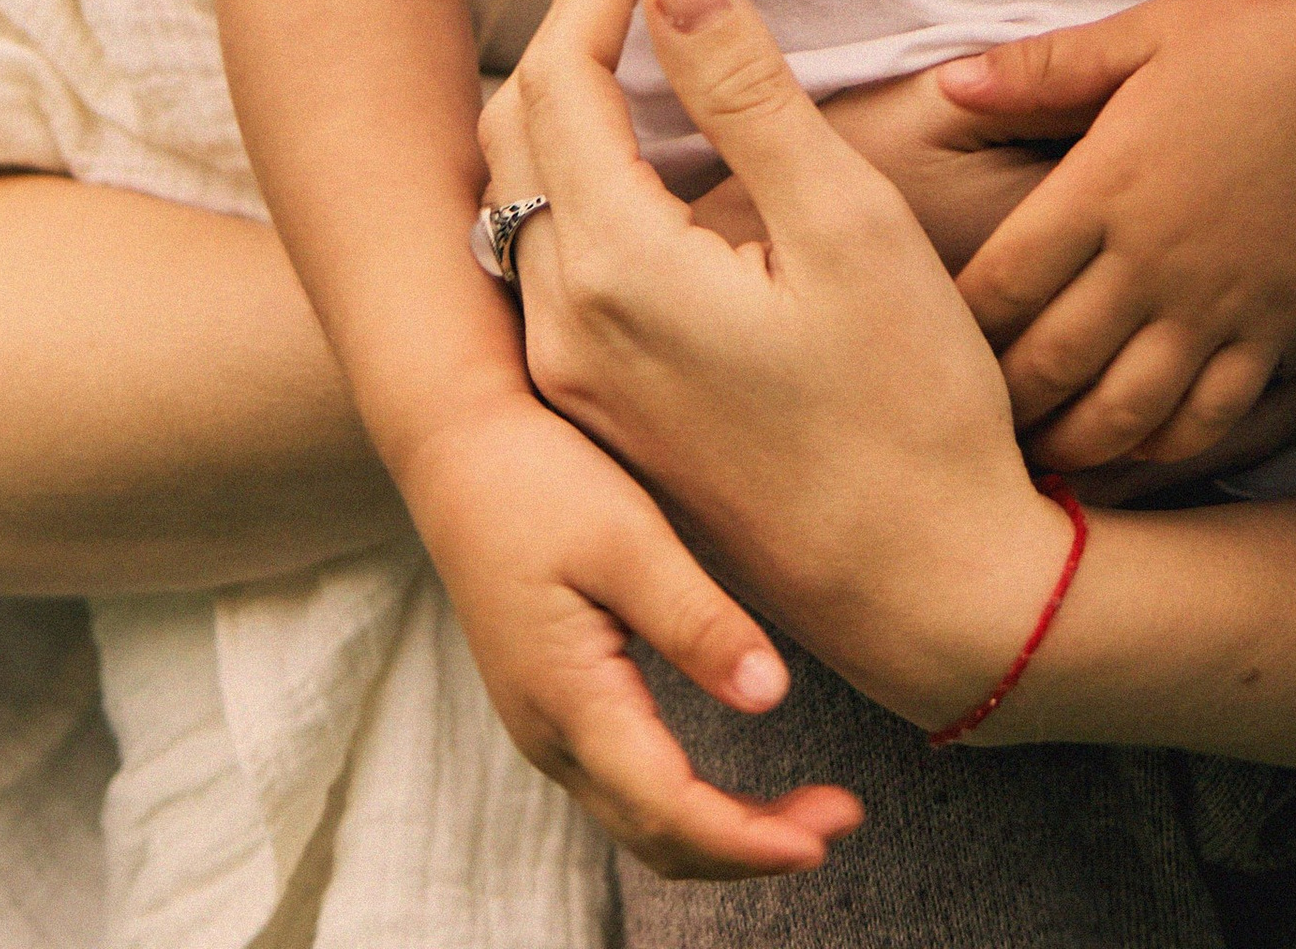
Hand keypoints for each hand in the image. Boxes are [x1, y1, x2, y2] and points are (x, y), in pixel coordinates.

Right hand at [400, 387, 859, 879]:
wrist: (455, 449)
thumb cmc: (538, 480)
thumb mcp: (626, 538)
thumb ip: (695, 621)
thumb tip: (770, 696)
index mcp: (568, 699)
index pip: (670, 810)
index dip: (752, 839)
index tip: (827, 834)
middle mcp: (550, 734)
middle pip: (657, 837)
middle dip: (751, 847)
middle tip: (840, 821)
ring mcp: (545, 725)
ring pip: (640, 823)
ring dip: (722, 834)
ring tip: (805, 817)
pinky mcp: (552, 703)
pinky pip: (626, 787)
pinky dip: (688, 805)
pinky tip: (734, 785)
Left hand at [487, 0, 1072, 738]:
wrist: (925, 592)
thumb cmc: (910, 406)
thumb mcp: (847, 225)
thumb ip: (750, 91)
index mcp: (617, 273)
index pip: (559, 80)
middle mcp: (565, 330)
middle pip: (518, 134)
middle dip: (565, 26)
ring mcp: (575, 382)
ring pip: (523, 201)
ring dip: (558, 102)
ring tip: (618, 27)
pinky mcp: (601, 415)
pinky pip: (546, 262)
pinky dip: (570, 179)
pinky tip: (624, 150)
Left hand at [941, 0, 1295, 475]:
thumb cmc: (1249, 40)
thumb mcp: (1138, 34)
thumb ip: (1042, 69)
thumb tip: (950, 83)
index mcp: (1106, 184)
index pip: (1004, 279)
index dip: (955, 322)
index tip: (919, 338)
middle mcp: (1154, 256)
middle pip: (1053, 360)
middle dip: (1001, 402)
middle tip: (961, 420)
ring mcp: (1217, 301)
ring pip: (1127, 408)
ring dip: (1075, 442)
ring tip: (1039, 456)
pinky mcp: (1274, 325)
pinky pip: (1213, 413)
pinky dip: (1168, 445)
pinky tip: (1138, 447)